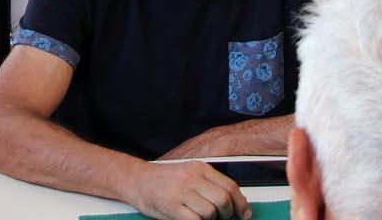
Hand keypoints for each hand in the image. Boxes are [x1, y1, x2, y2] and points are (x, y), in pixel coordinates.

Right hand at [130, 162, 249, 219]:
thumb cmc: (163, 180)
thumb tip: (232, 201)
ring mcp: (181, 192)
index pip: (230, 186)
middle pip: (223, 200)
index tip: (244, 213)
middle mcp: (192, 178)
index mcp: (199, 168)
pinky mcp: (172, 207)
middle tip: (224, 219)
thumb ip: (208, 183)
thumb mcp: (188, 173)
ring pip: (210, 212)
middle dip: (228, 214)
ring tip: (202, 218)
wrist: (136, 180)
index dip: (241, 203)